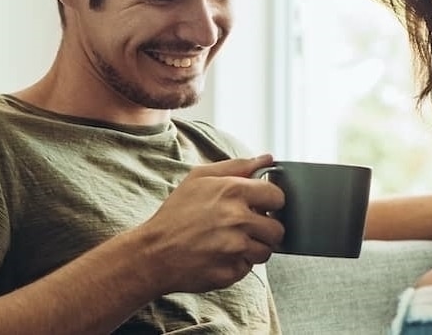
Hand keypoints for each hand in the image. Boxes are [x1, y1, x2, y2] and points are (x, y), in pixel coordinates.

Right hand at [140, 154, 285, 293]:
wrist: (153, 253)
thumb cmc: (176, 214)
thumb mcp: (199, 178)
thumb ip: (237, 166)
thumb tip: (267, 159)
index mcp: (233, 191)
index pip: (278, 197)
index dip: (270, 202)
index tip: (261, 206)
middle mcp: (237, 219)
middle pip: (277, 228)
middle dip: (265, 228)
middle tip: (245, 228)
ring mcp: (235, 248)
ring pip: (266, 251)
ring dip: (253, 248)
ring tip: (230, 242)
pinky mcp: (231, 272)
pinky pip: (248, 268)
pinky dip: (238, 264)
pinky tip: (220, 256)